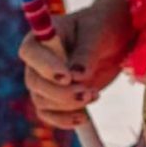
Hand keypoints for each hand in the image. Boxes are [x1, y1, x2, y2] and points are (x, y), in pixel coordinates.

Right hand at [18, 0, 136, 132]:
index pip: (30, 53)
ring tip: (94, 95)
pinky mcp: (56, 97)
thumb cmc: (104, 26)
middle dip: (61, 93)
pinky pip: (50, 115)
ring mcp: (45, 81)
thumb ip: (86, 53)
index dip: (45, 67)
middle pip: (35, 83)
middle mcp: (37, 61)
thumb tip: (77, 76)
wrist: (115, 38)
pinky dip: (65, 120)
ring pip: (42, 101)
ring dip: (68, 105)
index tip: (67, 77)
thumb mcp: (98, 33)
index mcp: (42, 37)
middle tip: (88, 92)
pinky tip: (84, 118)